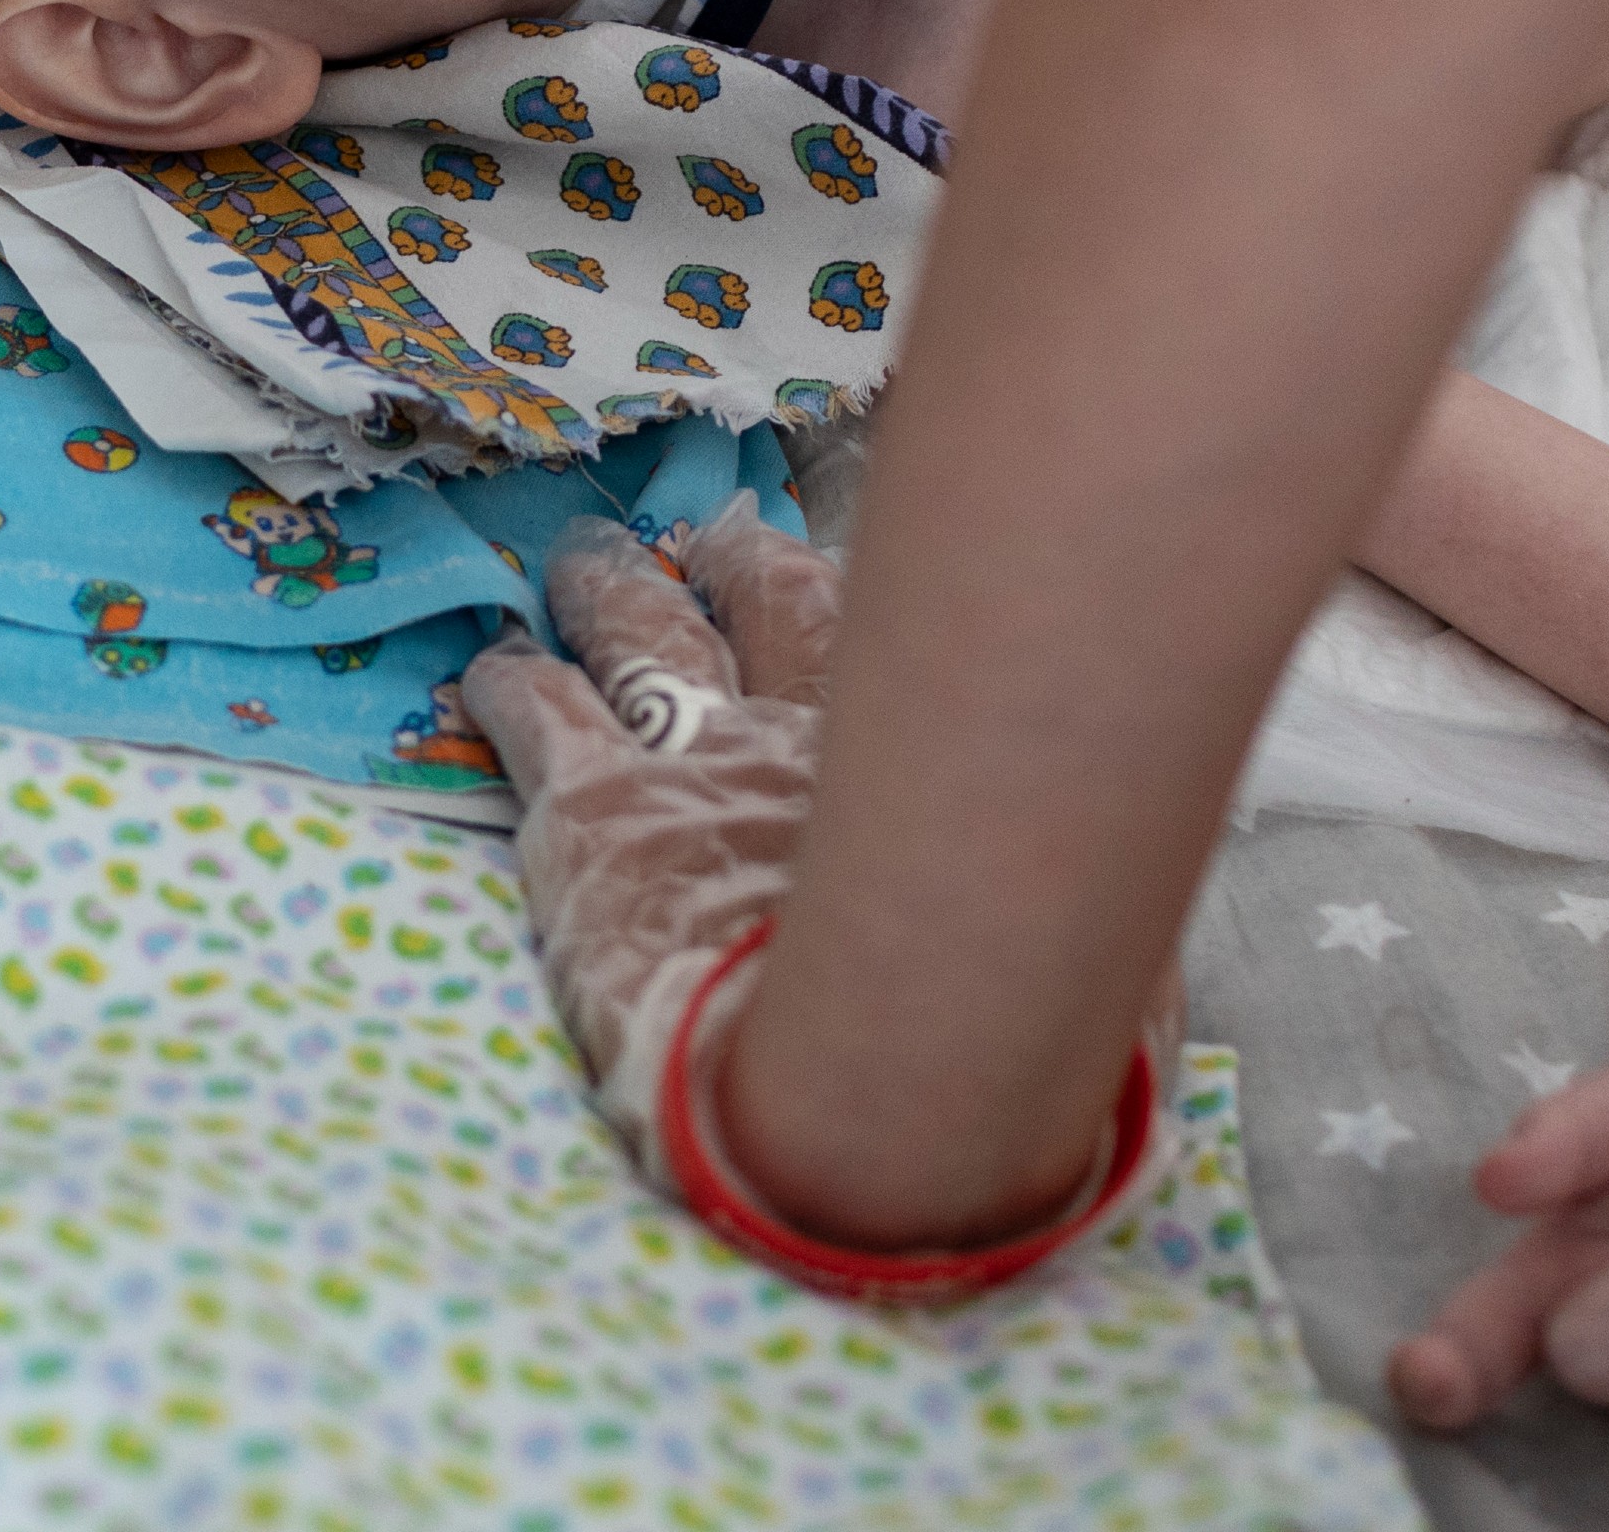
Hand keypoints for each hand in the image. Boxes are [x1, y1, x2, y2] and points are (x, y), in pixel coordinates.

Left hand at [465, 494, 1184, 1249]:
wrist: (880, 1070)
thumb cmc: (996, 1032)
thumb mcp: (1077, 968)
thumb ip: (1068, 947)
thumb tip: (1118, 993)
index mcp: (925, 762)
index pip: (890, 646)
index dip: (857, 608)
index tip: (837, 578)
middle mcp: (813, 730)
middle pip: (769, 602)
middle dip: (739, 566)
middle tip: (715, 538)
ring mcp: (700, 757)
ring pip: (644, 633)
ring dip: (614, 591)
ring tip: (586, 561)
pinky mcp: (599, 809)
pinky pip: (544, 711)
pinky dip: (514, 683)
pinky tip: (490, 669)